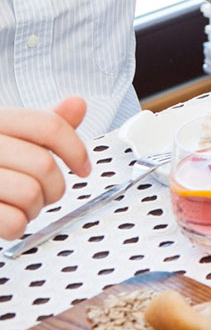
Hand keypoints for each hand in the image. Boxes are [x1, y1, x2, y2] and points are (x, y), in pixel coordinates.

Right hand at [0, 96, 91, 239]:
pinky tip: (5, 218)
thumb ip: (43, 127)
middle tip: (43, 193)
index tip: (84, 167)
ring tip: (19, 205)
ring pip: (31, 194)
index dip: (76, 149)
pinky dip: (16, 226)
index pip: (48, 126)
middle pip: (44, 164)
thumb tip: (78, 103)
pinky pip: (12, 222)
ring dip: (34, 208)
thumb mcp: (8, 137)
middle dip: (54, 187)